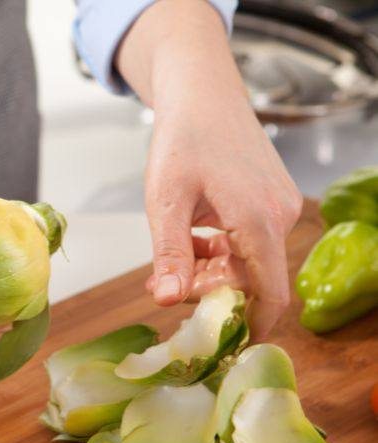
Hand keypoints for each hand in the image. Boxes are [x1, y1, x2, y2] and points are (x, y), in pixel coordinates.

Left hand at [143, 100, 301, 340]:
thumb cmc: (182, 140)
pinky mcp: (269, 201)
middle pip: (253, 280)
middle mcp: (280, 216)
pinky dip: (218, 251)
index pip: (270, 293)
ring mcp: (278, 207)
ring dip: (209, 271)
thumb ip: (170, 254)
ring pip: (247, 262)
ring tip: (167, 263)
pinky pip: (247, 243)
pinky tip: (189, 242)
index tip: (221, 345)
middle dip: (210, 292)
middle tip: (165, 287)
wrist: (201, 93)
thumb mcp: (166, 201)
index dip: (250, 326)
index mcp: (260, 220)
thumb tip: (167, 301)